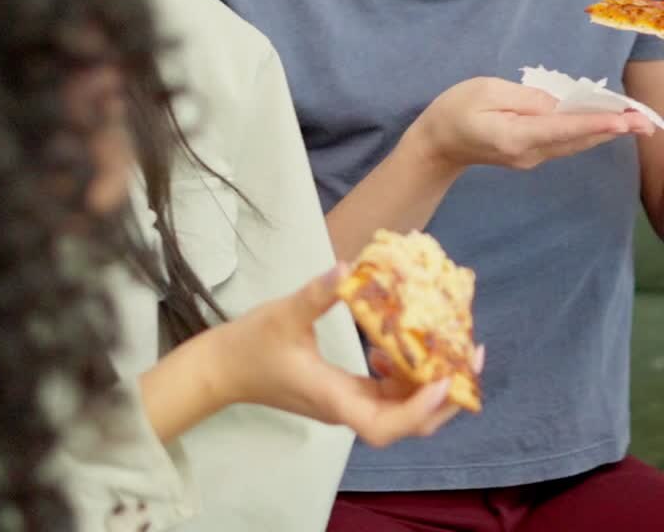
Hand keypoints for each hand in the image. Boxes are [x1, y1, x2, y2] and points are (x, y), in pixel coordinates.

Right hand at [217, 265, 466, 446]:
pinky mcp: (342, 391)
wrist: (222, 369)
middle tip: (469, 358)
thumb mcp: (284, 313)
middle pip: (405, 422)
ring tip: (448, 346)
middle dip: (443, 396)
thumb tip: (348, 266)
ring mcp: (345, 402)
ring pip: (399, 407)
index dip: (418, 409)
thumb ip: (316, 293)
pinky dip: (402, 371)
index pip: (384, 426)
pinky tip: (397, 342)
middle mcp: (346, 408)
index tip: (442, 380)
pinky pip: (384, 390)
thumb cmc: (252, 344)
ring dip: (427, 382)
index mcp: (334, 398)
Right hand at [408, 77, 654, 174]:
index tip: (622, 120)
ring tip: (637, 123)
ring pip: (575, 143)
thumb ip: (523, 98)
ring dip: (606, 131)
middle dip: (613, 129)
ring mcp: (532, 158)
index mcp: (516, 136)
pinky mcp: (532, 154)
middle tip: (647, 122)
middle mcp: (529, 153)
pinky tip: (607, 124)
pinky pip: (566, 142)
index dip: (594, 122)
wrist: (438, 143)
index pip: (563, 128)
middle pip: (577, 139)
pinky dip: (588, 131)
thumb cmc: (455, 110)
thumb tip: (556, 104)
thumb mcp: (485, 91)